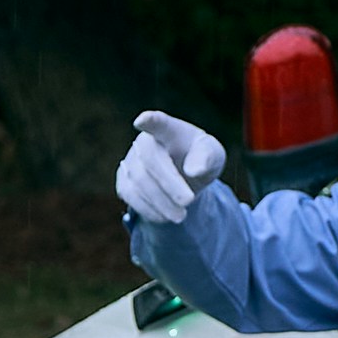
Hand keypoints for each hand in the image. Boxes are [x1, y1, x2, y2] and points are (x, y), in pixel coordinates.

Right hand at [115, 110, 226, 225]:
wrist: (184, 178)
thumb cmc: (199, 159)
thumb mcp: (213, 156)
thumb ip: (208, 157)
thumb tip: (194, 171)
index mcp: (168, 129)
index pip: (158, 122)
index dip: (150, 121)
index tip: (142, 120)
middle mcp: (144, 142)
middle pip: (150, 160)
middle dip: (169, 183)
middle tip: (189, 201)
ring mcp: (130, 161)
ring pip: (138, 181)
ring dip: (161, 201)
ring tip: (181, 216)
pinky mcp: (124, 180)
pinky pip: (130, 195)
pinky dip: (148, 209)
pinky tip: (165, 216)